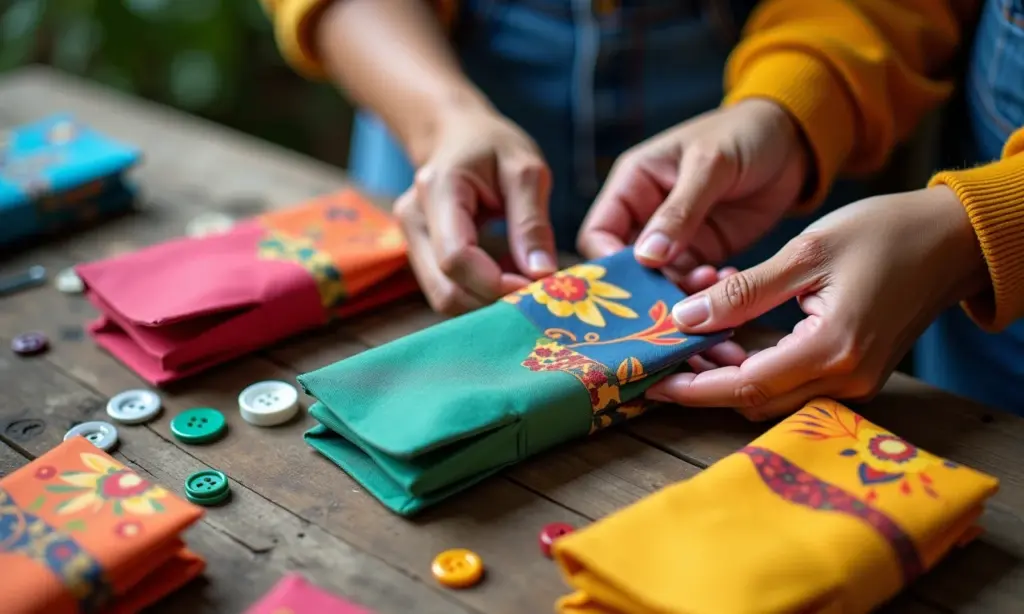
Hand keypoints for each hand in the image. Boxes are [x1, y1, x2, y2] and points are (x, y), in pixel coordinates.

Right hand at [394, 107, 556, 314]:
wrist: (454, 134)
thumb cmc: (492, 145)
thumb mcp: (525, 169)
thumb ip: (532, 221)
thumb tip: (542, 274)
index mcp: (438, 190)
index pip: (456, 258)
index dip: (495, 283)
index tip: (536, 286)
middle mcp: (413, 220)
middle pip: (445, 290)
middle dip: (492, 302)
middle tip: (536, 294)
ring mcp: (411, 240)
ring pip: (443, 298)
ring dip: (486, 303)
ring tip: (523, 283)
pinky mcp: (419, 255)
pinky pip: (447, 290)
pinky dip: (479, 295)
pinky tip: (507, 277)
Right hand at [577, 99, 809, 291]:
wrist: (794, 141)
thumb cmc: (744, 134)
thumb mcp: (710, 164)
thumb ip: (679, 210)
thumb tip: (646, 256)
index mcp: (633, 185)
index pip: (600, 233)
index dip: (607, 263)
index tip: (632, 284)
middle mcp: (646, 215)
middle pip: (626, 266)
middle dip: (645, 288)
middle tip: (670, 303)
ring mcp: (675, 238)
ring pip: (659, 281)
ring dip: (679, 293)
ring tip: (711, 287)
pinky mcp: (704, 252)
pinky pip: (692, 283)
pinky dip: (706, 291)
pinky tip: (727, 280)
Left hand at [645, 187, 988, 419]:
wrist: (953, 240)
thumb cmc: (885, 233)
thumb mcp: (806, 252)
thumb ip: (745, 291)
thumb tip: (685, 317)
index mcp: (832, 348)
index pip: (746, 386)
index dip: (694, 388)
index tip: (652, 381)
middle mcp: (846, 379)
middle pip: (756, 401)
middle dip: (705, 386)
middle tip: (663, 360)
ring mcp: (856, 382)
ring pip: (774, 397)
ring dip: (729, 380)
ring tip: (687, 349)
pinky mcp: (857, 375)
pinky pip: (796, 385)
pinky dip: (758, 371)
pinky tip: (729, 345)